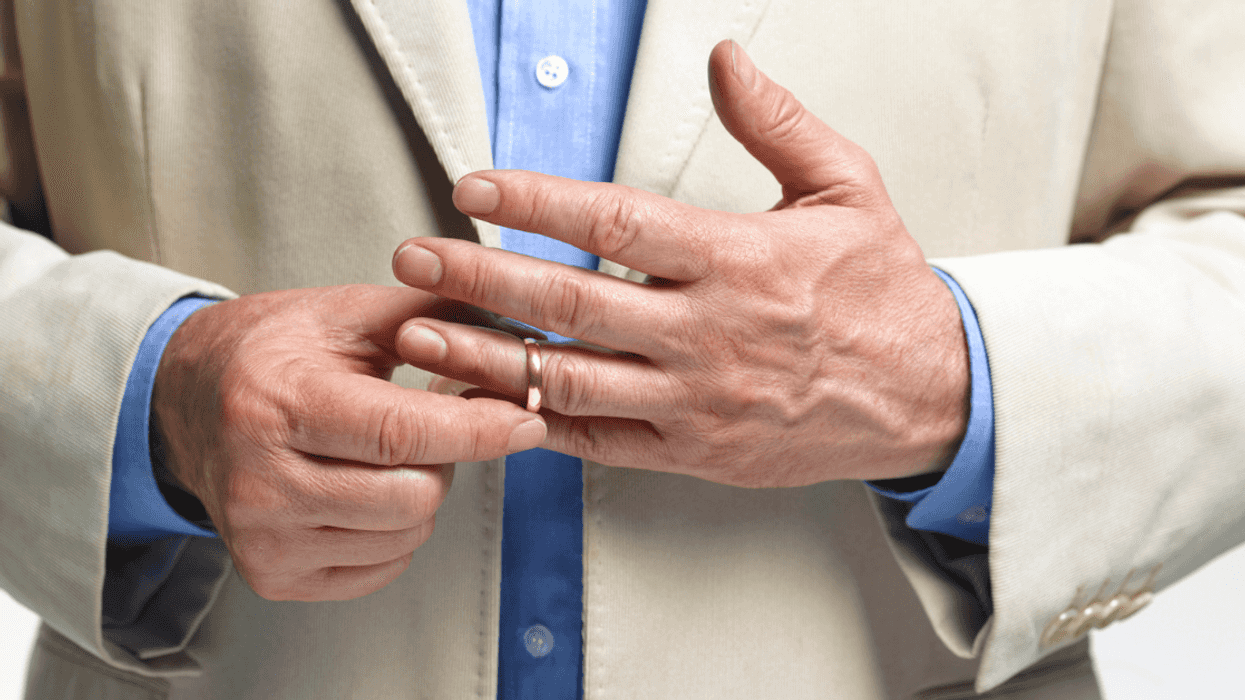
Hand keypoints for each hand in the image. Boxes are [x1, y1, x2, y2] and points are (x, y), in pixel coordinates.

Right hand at [152, 285, 546, 600]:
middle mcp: (261, 482)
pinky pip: (383, 567)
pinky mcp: (273, 576)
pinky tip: (366, 489)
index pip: (401, 434)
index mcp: (277, 404)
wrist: (184, 403)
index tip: (526, 421)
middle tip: (428, 424)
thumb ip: (427, 317)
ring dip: (421, 494)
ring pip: (406, 535)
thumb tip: (511, 333)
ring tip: (385, 454)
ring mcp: (263, 539)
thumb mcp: (342, 313)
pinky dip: (396, 530)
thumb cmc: (269, 353)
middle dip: (446, 458)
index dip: (477, 430)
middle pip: (413, 496)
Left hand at [390, 41, 968, 487]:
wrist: (932, 396)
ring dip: (488, 357)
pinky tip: (493, 402)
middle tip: (415, 259)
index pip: (616, 222)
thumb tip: (726, 60)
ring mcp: (698, 400)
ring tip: (422, 333)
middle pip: (571, 302)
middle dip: (481, 278)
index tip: (476, 186)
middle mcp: (710, 333)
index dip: (536, 201)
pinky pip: (603, 440)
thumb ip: (777, 123)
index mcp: (740, 258)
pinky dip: (541, 422)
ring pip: (571, 378)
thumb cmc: (884, 293)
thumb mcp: (849, 187)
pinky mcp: (696, 451)